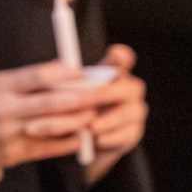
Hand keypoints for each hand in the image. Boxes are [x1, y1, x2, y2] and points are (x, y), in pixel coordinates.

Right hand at [0, 59, 128, 177]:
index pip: (39, 75)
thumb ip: (26, 80)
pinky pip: (50, 147)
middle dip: (84, 97)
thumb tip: (65, 72)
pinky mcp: (14, 153)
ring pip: (56, 125)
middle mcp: (6, 108)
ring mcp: (11, 132)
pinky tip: (81, 135)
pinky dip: (69, 140)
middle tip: (103, 93)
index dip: (66, 73)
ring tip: (95, 114)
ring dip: (81, 119)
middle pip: (54, 101)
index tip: (86, 71)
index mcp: (1, 86)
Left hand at [83, 44, 147, 183]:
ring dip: (109, 120)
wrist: (87, 139)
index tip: (114, 51)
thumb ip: (69, 80)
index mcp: (116, 74)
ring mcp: (135, 111)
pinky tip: (99, 139)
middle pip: (128, 88)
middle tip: (86, 100)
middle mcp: (131, 90)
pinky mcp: (134, 132)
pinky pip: (128, 134)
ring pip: (129, 113)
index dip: (120, 57)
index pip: (122, 61)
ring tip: (91, 126)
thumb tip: (56, 65)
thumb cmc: (77, 108)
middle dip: (105, 94)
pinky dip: (112, 137)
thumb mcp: (70, 93)